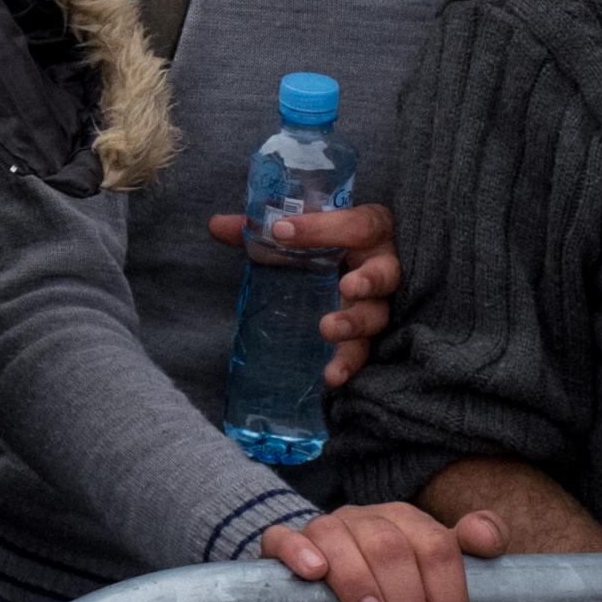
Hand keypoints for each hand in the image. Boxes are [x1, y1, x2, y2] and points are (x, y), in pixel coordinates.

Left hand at [207, 203, 398, 384]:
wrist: (356, 264)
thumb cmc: (327, 242)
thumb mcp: (301, 231)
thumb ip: (261, 228)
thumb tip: (216, 226)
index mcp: (369, 232)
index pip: (356, 225)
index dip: (324, 228)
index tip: (281, 231)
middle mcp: (383, 266)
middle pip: (385, 274)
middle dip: (369, 281)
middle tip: (348, 287)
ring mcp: (381, 302)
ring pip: (378, 315)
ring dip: (355, 324)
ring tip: (328, 330)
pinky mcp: (372, 331)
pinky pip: (367, 349)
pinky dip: (350, 363)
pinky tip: (332, 376)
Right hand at [262, 503, 506, 601]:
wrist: (327, 573)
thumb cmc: (390, 579)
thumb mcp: (432, 568)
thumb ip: (468, 550)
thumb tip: (487, 540)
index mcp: (407, 520)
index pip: (436, 544)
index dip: (449, 594)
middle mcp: (366, 517)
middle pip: (390, 546)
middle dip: (408, 600)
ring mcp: (324, 527)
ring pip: (338, 538)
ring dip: (358, 582)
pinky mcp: (285, 541)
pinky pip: (284, 537)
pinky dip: (298, 552)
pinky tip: (314, 572)